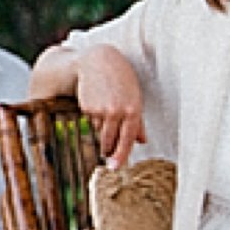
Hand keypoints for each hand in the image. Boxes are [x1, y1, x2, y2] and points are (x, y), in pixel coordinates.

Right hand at [74, 48, 147, 166]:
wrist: (98, 62)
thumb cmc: (121, 79)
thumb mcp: (134, 98)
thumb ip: (138, 122)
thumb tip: (142, 142)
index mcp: (133, 110)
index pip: (128, 139)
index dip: (121, 156)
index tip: (115, 167)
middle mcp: (118, 112)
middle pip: (110, 141)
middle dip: (108, 148)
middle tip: (107, 154)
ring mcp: (101, 110)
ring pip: (100, 132)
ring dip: (102, 129)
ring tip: (105, 112)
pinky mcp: (87, 108)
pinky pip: (92, 121)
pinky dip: (94, 117)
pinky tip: (96, 103)